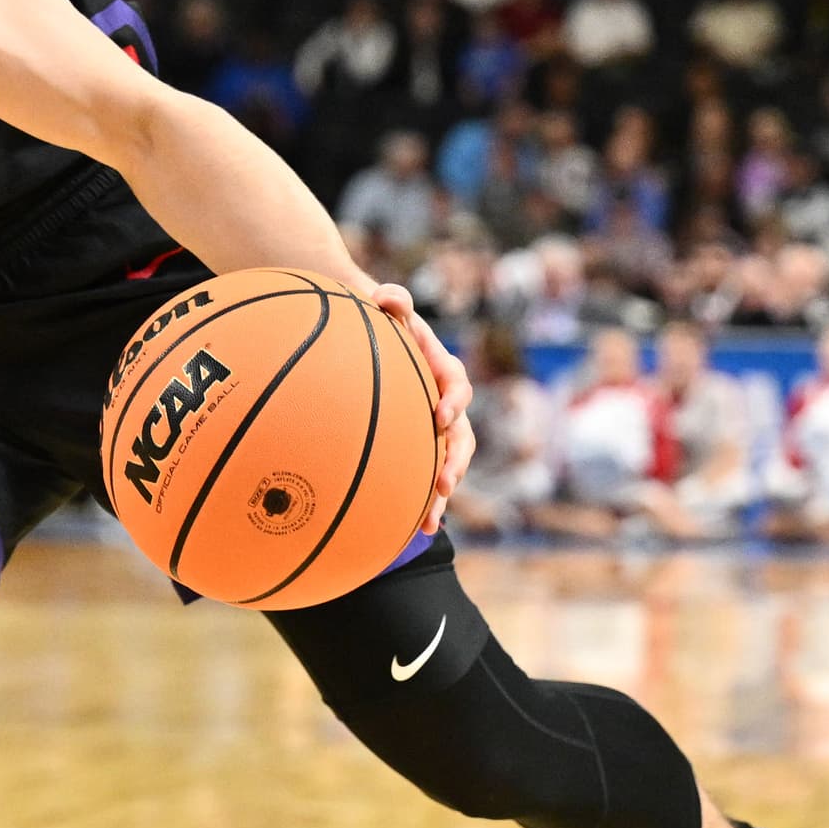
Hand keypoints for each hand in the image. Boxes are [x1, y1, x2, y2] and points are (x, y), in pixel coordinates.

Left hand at [366, 279, 472, 531]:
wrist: (367, 337)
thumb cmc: (377, 321)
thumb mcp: (386, 305)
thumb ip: (393, 299)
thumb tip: (388, 296)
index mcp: (440, 369)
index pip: (456, 384)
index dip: (454, 401)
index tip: (441, 417)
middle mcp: (443, 401)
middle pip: (461, 436)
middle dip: (456, 461)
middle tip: (445, 482)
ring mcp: (432, 428)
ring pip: (446, 463)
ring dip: (441, 491)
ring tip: (430, 519)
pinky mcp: (416, 446)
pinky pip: (423, 475)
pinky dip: (419, 502)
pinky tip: (410, 531)